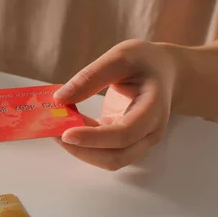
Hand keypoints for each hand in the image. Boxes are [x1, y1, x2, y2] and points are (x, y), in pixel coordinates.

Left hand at [53, 40, 179, 170]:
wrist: (165, 71)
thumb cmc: (145, 61)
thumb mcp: (120, 57)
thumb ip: (91, 77)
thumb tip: (60, 98)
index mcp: (153, 109)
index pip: (124, 134)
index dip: (94, 138)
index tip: (65, 133)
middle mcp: (149, 132)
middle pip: (116, 156)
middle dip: (81, 149)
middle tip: (52, 131)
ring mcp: (139, 140)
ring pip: (108, 159)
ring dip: (80, 149)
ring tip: (56, 127)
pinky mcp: (125, 141)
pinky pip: (104, 151)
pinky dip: (84, 143)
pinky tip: (67, 125)